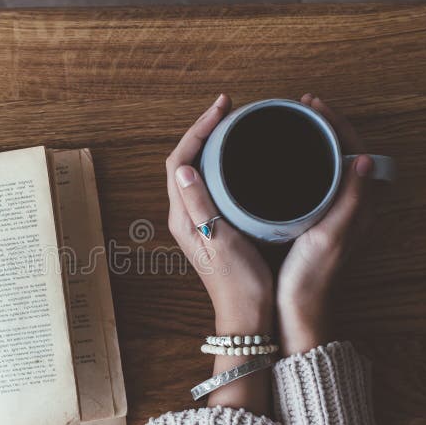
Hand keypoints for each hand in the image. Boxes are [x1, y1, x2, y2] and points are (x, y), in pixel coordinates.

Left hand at [166, 94, 273, 336]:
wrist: (247, 316)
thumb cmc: (238, 284)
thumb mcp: (219, 243)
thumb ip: (200, 206)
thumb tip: (183, 167)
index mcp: (183, 217)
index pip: (179, 161)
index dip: (198, 130)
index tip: (222, 109)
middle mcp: (185, 215)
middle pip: (184, 160)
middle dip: (203, 130)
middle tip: (228, 108)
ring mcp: (197, 220)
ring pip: (196, 170)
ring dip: (210, 144)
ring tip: (233, 124)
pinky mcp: (211, 225)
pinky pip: (209, 183)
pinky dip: (220, 163)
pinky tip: (239, 158)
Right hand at [276, 94, 378, 355]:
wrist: (298, 310)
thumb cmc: (311, 277)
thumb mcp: (330, 236)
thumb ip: (350, 199)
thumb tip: (362, 158)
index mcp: (358, 207)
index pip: (355, 149)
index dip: (337, 123)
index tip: (313, 106)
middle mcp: (349, 207)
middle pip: (345, 152)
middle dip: (327, 126)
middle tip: (303, 108)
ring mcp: (332, 213)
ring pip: (330, 165)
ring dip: (317, 142)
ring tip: (296, 125)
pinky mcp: (316, 220)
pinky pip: (317, 180)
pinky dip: (306, 162)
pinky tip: (286, 161)